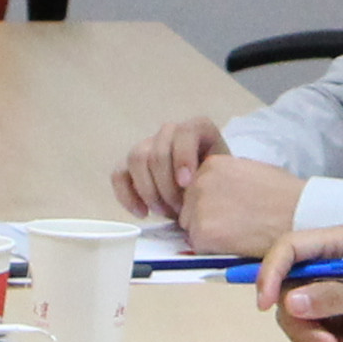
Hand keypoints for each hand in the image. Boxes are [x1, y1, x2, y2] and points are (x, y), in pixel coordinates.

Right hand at [113, 115, 227, 220]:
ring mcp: (148, 145)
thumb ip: (212, 178)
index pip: (185, 132)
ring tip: (164, 212)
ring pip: (136, 159)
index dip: (183, 157)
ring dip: (149, 191)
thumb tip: (193, 189)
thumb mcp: (223, 179)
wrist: (210, 196)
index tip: (186, 184)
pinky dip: (127, 196)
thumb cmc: (219, 186)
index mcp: (198, 128)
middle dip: (166, 185)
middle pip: (157, 151)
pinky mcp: (131, 165)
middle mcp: (170, 132)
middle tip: (180, 209)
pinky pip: (119, 175)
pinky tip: (143, 213)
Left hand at [170, 153, 305, 257]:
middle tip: (236, 224)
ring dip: (209, 235)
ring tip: (239, 232)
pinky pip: (198, 247)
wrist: (301, 214)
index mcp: (211, 164)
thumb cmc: (284, 196)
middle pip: (188, 209)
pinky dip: (214, 250)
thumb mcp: (248, 172)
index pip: (193, 189)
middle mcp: (200, 182)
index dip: (210, 203)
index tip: (229, 209)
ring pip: (191, 228)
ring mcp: (200, 207)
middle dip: (206, 219)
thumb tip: (212, 195)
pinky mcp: (203, 233)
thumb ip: (224, 180)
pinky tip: (237, 242)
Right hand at [254, 226, 342, 341]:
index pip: (288, 249)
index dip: (269, 273)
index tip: (264, 303)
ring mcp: (330, 291)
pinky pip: (311, 329)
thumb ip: (332, 297)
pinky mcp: (335, 315)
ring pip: (295, 313)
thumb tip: (289, 301)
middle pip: (286, 288)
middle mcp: (327, 265)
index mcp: (336, 245)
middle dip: (299, 319)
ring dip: (311, 335)